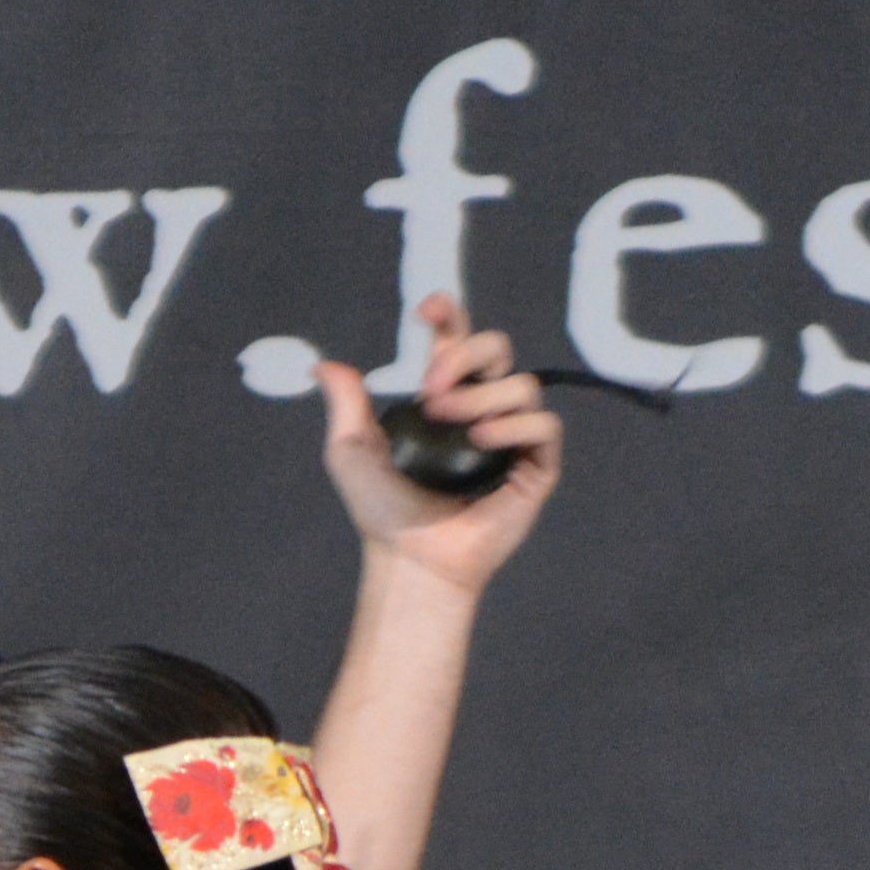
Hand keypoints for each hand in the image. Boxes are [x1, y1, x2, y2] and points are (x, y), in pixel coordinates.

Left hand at [318, 290, 561, 586]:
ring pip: (521, 385)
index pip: (458, 342)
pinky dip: (515, 425)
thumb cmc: (383, 511)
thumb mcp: (351, 451)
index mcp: (446, 397)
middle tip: (429, 389)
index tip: (427, 311)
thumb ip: (345, 404)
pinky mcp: (536, 469)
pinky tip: (482, 439)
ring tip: (449, 423)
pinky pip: (544, 426)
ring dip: (481, 395)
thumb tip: (325, 365)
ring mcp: (512, 438)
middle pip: (498, 348)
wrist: (409, 558)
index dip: (451, 317)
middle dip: (465, 355)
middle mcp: (483, 409)